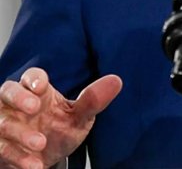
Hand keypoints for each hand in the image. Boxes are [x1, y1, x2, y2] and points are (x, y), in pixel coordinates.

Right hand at [0, 68, 121, 168]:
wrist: (42, 159)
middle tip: (33, 108)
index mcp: (37, 91)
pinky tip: (33, 164)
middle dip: (18, 98)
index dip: (34, 79)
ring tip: (40, 144)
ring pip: (3, 123)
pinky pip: (1, 148)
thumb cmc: (57, 129)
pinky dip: (17, 157)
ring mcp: (4, 124)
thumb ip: (92, 101)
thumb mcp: (78, 117)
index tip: (42, 86)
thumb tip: (115, 81)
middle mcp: (15, 104)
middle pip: (8, 92)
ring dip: (20, 133)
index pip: (31, 77)